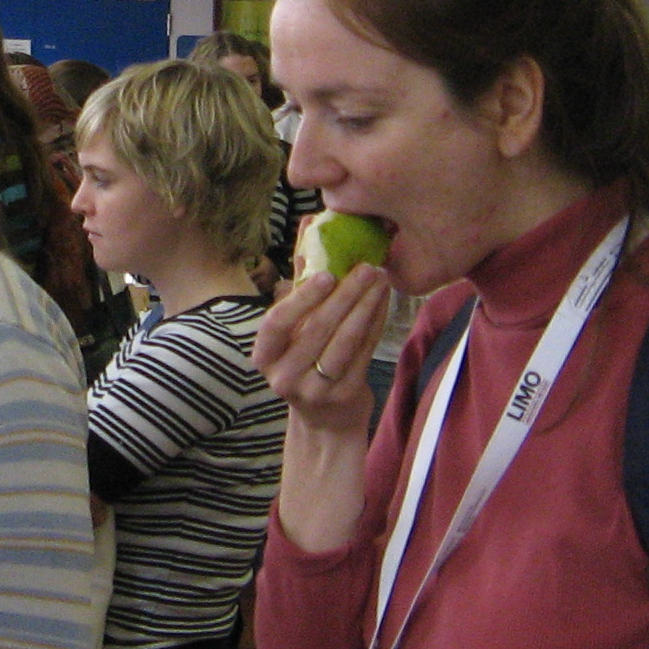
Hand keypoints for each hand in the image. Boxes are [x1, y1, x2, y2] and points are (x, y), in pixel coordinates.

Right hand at [253, 263, 388, 434]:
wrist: (324, 420)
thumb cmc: (305, 363)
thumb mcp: (292, 333)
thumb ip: (298, 285)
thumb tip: (306, 228)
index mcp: (264, 356)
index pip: (276, 324)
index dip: (302, 298)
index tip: (327, 273)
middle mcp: (284, 376)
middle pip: (317, 329)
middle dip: (345, 294)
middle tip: (366, 267)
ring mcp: (315, 389)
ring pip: (344, 341)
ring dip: (365, 306)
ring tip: (379, 279)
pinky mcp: (345, 394)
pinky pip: (364, 352)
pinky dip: (376, 323)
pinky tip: (383, 302)